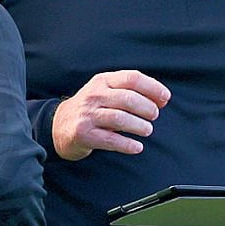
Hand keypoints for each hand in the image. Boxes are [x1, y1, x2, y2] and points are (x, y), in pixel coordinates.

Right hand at [52, 70, 170, 160]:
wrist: (59, 125)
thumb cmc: (92, 108)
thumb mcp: (106, 92)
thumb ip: (131, 92)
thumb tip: (163, 98)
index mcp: (103, 81)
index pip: (132, 78)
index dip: (152, 87)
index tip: (165, 98)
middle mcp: (95, 95)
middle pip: (128, 98)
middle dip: (147, 108)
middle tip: (154, 116)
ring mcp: (88, 115)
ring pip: (120, 118)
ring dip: (139, 125)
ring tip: (148, 130)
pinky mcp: (84, 134)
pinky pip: (110, 139)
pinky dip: (127, 144)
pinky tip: (137, 147)